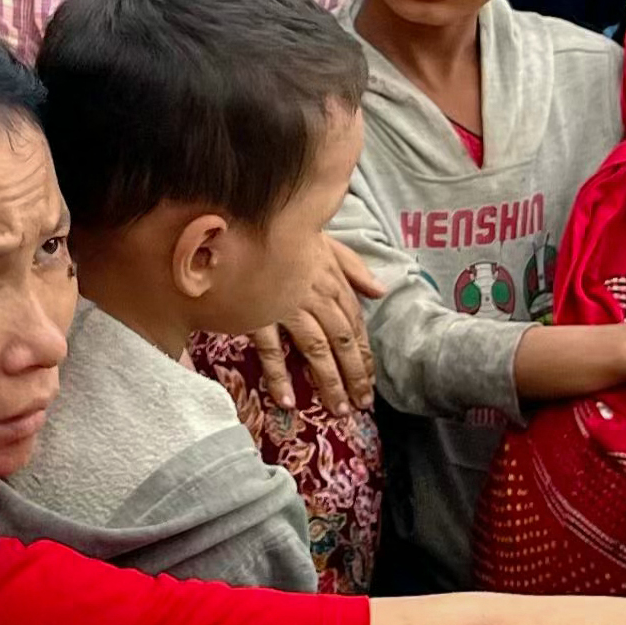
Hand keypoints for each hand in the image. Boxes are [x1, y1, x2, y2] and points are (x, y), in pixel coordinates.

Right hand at [271, 236, 381, 412]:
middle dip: (354, 375)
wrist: (244, 215)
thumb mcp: (325, 242)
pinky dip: (279, 375)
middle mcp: (315, 294)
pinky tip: (286, 400)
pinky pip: (270, 348)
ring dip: (329, 381)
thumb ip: (353, 267)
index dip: (364, 353)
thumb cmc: (283, 229)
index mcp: (331, 279)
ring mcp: (286, 304)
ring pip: (316, 348)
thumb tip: (380, 290)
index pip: (355, 322)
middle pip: (341, 340)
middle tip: (360, 405)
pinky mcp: (257, 310)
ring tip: (337, 409)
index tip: (370, 380)